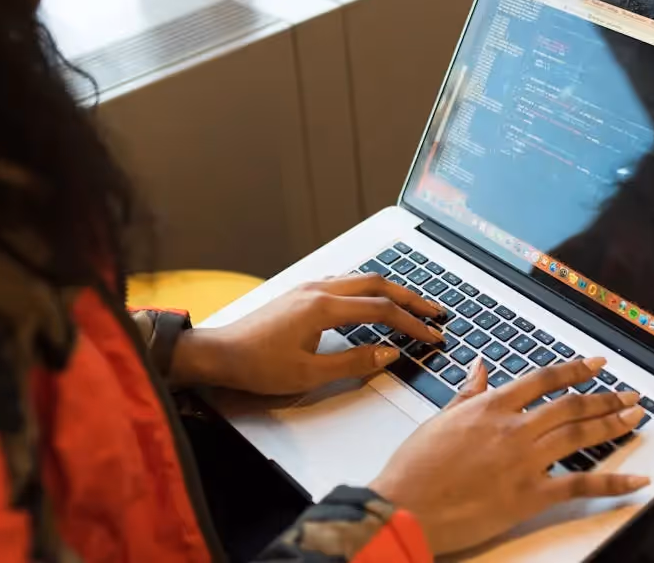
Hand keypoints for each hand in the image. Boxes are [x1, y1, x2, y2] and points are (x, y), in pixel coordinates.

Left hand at [171, 274, 447, 394]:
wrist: (218, 354)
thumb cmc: (257, 365)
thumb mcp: (309, 374)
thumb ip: (353, 362)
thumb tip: (388, 353)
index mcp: (324, 307)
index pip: (381, 310)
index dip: (411, 323)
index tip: (432, 335)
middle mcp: (319, 290)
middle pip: (377, 284)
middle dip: (410, 297)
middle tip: (435, 311)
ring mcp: (309, 288)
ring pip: (361, 279)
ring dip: (390, 291)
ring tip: (412, 305)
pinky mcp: (301, 293)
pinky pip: (345, 283)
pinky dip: (369, 289)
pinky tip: (373, 300)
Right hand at [370, 357, 649, 555]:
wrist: (405, 506)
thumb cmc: (414, 467)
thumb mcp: (439, 420)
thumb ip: (467, 394)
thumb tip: (481, 367)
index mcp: (490, 406)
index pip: (543, 380)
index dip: (575, 370)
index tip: (597, 365)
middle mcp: (513, 428)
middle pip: (571, 406)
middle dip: (605, 398)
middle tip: (629, 394)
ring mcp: (524, 461)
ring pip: (580, 435)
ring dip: (613, 425)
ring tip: (635, 417)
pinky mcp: (530, 496)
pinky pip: (581, 486)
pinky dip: (614, 483)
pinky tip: (637, 479)